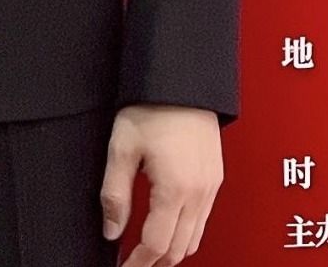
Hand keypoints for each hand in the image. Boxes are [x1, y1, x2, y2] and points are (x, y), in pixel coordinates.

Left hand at [100, 104, 222, 264]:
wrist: (183, 80)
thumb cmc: (153, 106)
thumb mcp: (122, 146)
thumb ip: (115, 192)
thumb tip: (112, 229)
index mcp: (175, 189)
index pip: (156, 246)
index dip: (137, 263)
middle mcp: (199, 193)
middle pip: (178, 249)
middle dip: (154, 262)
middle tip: (132, 262)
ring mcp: (210, 187)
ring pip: (194, 239)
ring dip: (171, 250)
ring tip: (146, 249)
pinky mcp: (215, 179)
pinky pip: (203, 220)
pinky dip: (185, 233)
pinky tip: (167, 226)